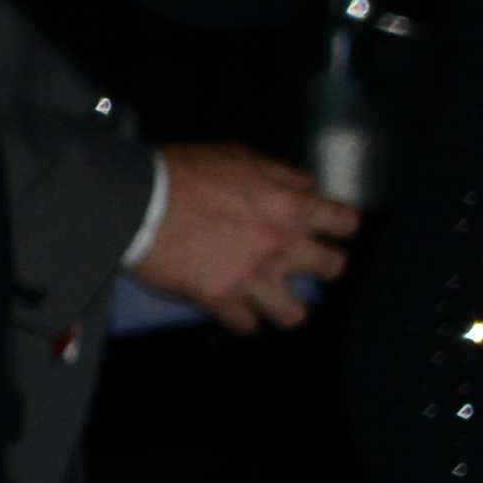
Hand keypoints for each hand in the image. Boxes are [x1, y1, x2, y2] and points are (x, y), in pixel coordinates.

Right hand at [129, 146, 352, 331]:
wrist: (137, 204)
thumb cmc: (185, 174)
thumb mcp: (239, 157)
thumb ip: (280, 174)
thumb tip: (306, 186)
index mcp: (291, 207)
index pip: (345, 223)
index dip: (337, 226)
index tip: (325, 230)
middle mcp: (282, 246)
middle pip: (332, 269)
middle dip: (320, 266)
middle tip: (298, 264)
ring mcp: (253, 278)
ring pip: (294, 313)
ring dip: (283, 306)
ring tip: (270, 301)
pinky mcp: (220, 301)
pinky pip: (245, 325)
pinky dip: (240, 319)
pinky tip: (231, 309)